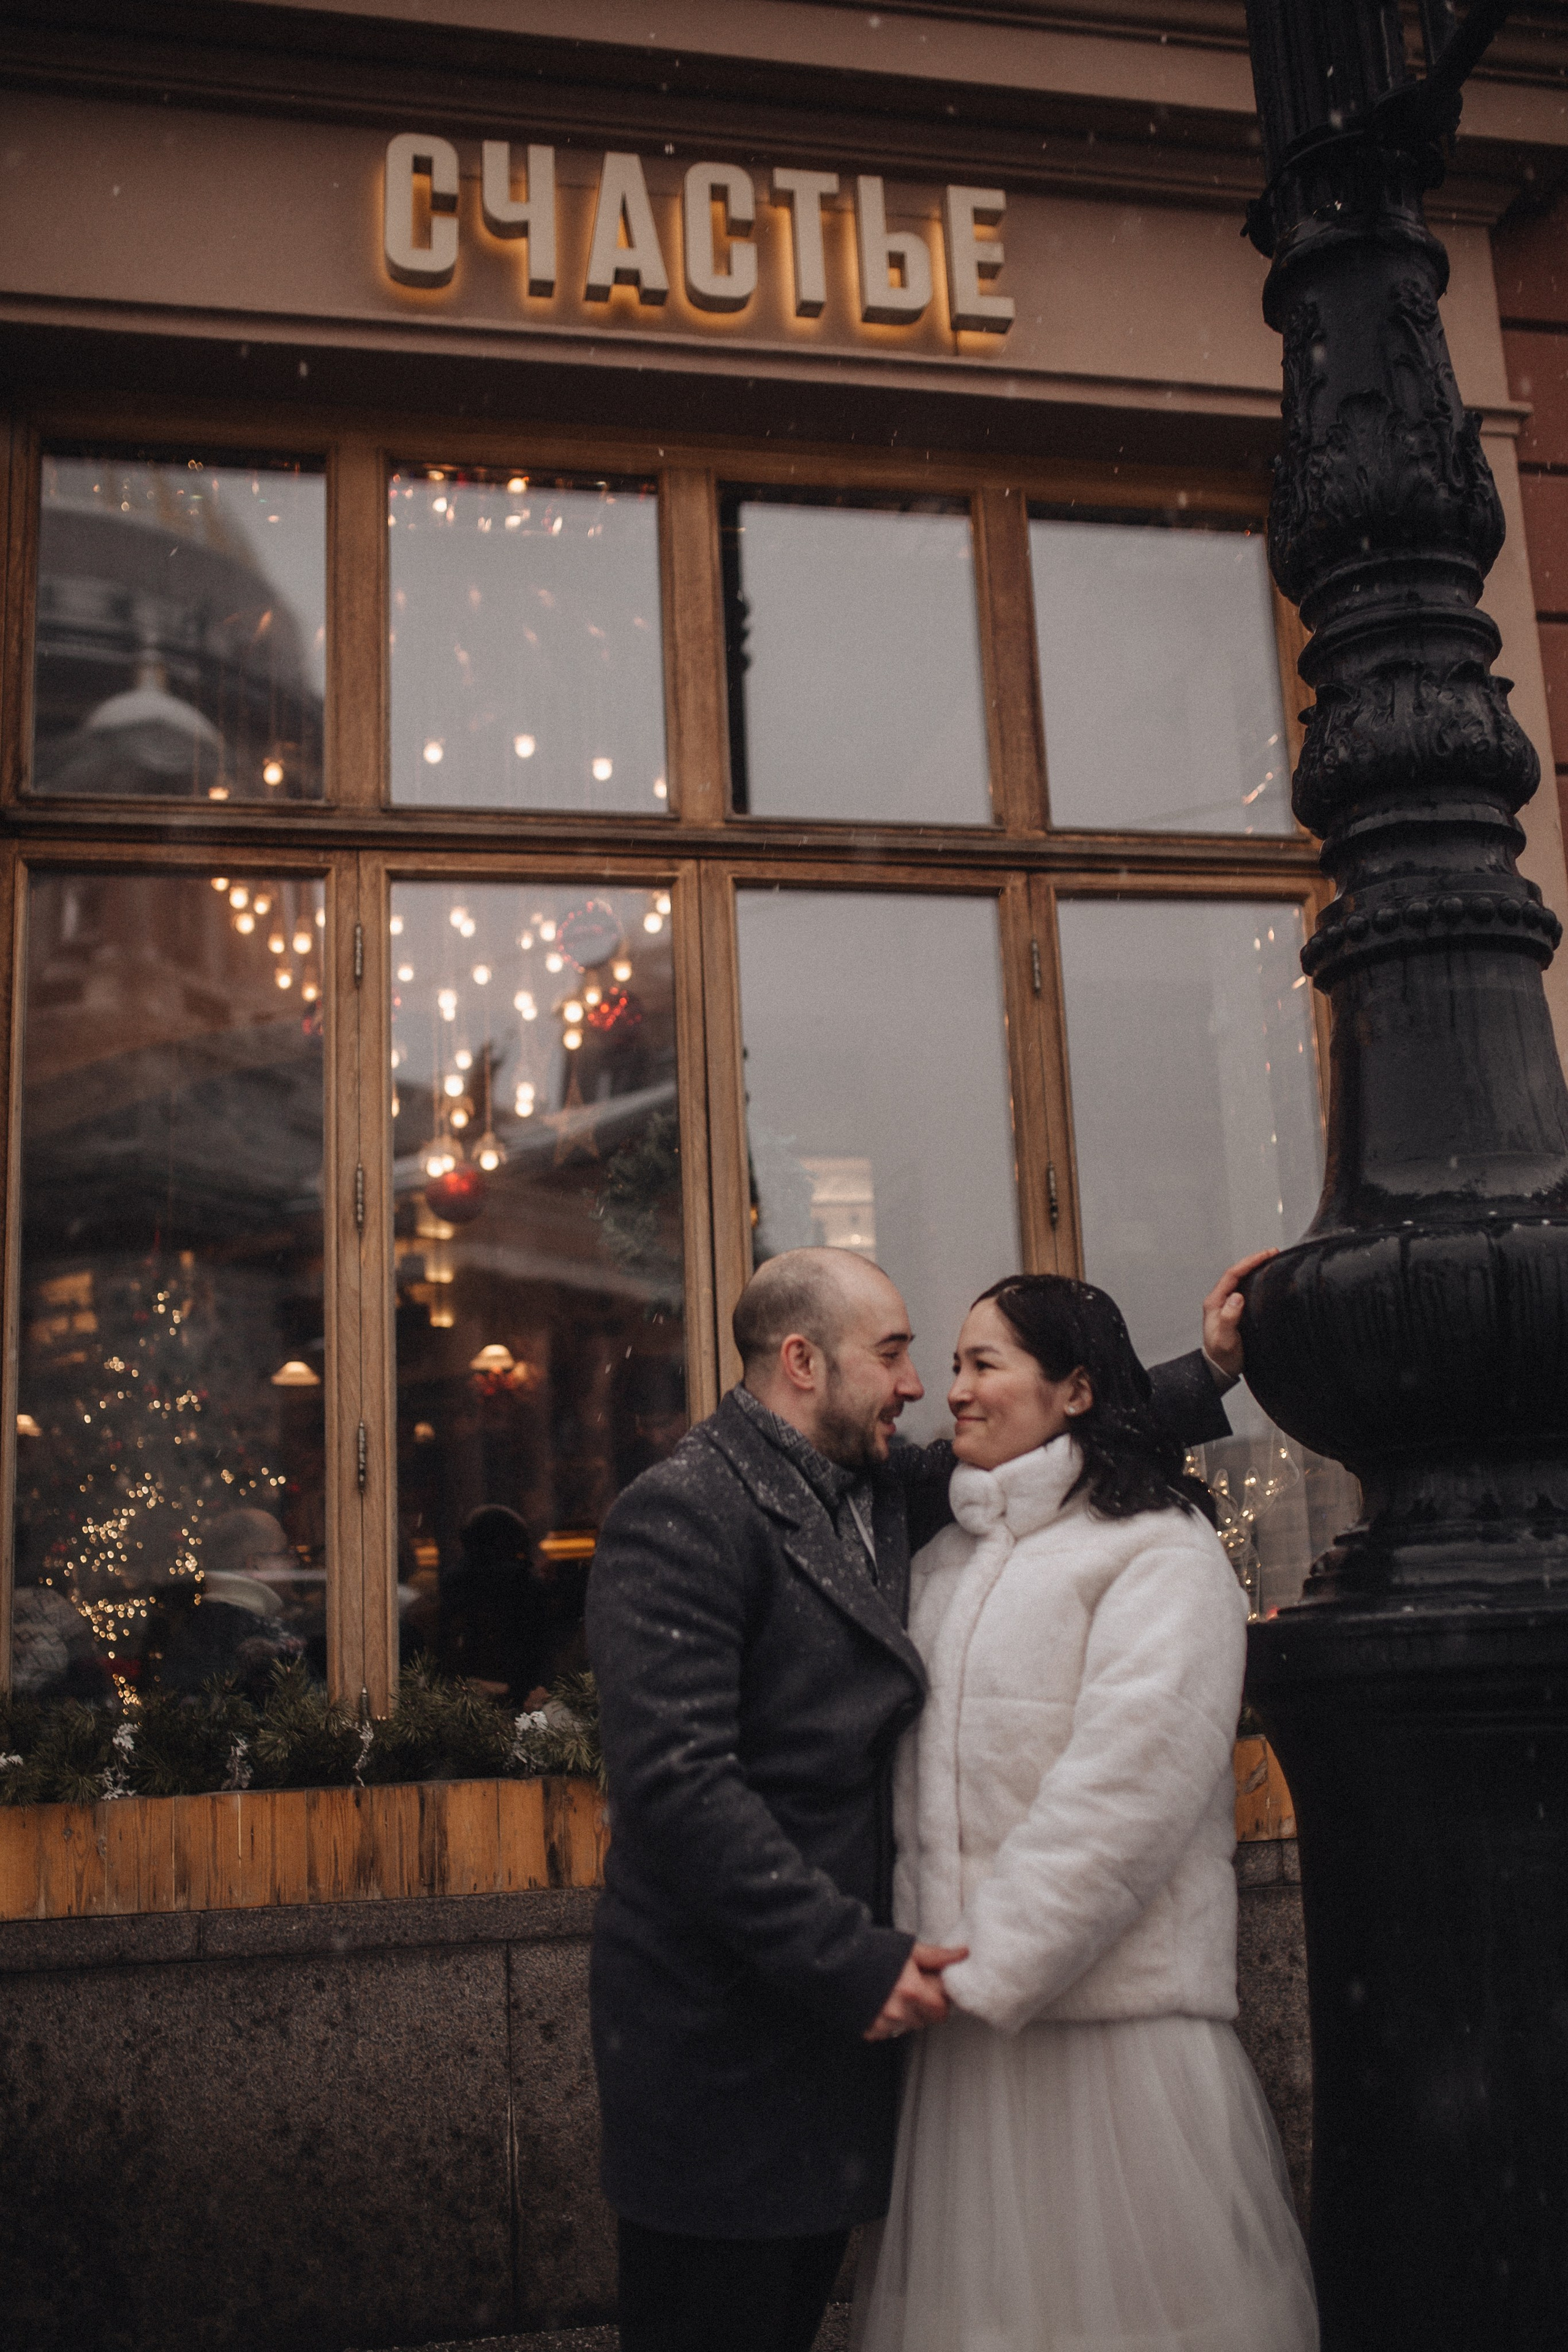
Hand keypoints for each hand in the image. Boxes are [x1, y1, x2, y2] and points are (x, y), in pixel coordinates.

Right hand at [863, 1942, 968, 2041]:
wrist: (835, 1959)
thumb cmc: (871, 1950)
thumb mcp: (908, 1949)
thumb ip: (937, 1957)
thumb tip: (962, 1954)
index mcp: (912, 1991)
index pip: (942, 2008)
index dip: (940, 1995)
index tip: (933, 1984)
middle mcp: (899, 2012)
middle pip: (927, 2019)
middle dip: (926, 2004)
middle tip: (913, 1984)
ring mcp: (883, 2025)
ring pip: (909, 2025)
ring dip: (908, 2013)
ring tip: (894, 1991)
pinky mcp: (870, 2032)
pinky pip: (890, 2031)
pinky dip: (890, 2019)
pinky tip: (881, 2001)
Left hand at [1201, 1250, 1277, 1378]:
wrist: (1219, 1369)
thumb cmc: (1221, 1356)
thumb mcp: (1225, 1339)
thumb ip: (1229, 1318)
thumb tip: (1237, 1297)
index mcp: (1215, 1302)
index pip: (1232, 1275)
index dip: (1249, 1262)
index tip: (1266, 1255)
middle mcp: (1220, 1300)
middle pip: (1237, 1274)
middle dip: (1254, 1261)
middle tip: (1274, 1253)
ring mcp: (1227, 1305)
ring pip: (1242, 1281)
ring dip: (1256, 1270)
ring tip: (1273, 1262)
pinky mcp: (1236, 1311)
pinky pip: (1246, 1290)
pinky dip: (1257, 1282)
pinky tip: (1268, 1281)